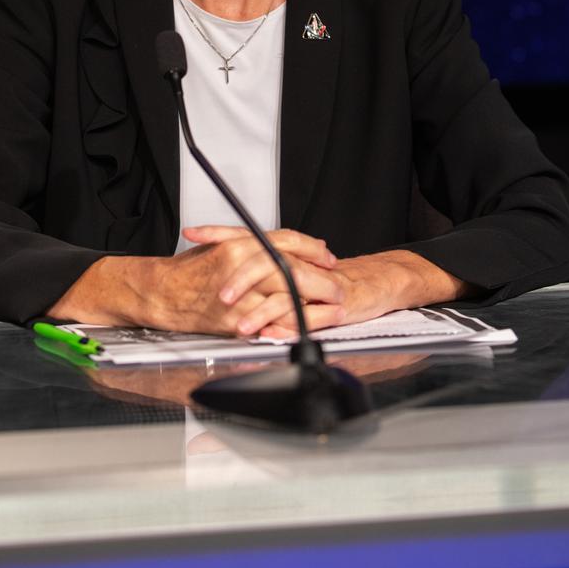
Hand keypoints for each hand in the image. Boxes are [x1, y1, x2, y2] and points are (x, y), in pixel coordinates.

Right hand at [164, 227, 342, 335]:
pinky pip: (271, 324)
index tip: (327, 258)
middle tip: (337, 288)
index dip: (312, 249)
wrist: (161, 293)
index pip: (287, 241)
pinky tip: (300, 325)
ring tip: (327, 309)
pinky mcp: (234, 320)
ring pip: (287, 298)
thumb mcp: (221, 246)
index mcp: (240, 244)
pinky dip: (288, 325)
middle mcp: (241, 265)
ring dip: (311, 305)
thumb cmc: (187, 272)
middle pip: (293, 270)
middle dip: (321, 280)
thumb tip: (285, 250)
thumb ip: (253, 248)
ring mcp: (239, 294)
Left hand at [229, 250, 474, 339]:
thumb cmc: (328, 283)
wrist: (374, 286)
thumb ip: (260, 273)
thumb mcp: (288, 273)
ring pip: (282, 289)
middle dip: (237, 275)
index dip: (221, 232)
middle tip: (216, 291)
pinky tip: (268, 335)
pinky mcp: (331, 304)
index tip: (194, 234)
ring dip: (257, 308)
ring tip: (236, 324)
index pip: (248, 235)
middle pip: (263, 258)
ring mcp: (314, 281)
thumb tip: (220, 272)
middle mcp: (298, 261)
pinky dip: (283, 325)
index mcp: (284, 251)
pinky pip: (303, 315)